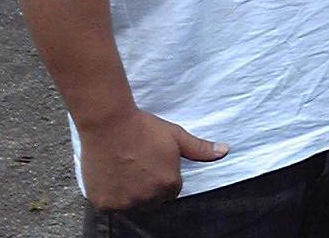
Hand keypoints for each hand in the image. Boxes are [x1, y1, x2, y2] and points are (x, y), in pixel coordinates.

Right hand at [79, 108, 227, 210]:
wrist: (109, 123)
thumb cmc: (144, 128)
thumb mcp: (176, 136)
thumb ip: (199, 149)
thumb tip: (224, 151)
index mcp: (168, 184)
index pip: (172, 191)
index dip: (164, 177)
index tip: (155, 164)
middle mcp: (147, 198)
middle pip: (152, 200)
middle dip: (149, 188)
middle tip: (139, 166)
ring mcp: (124, 202)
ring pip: (132, 204)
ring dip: (130, 193)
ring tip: (125, 169)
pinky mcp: (104, 203)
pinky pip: (111, 205)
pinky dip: (111, 195)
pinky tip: (111, 175)